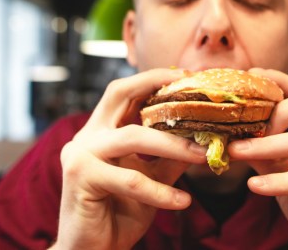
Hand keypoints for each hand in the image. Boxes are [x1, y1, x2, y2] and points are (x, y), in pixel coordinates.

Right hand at [51, 69, 207, 248]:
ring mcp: (81, 154)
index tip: (185, 76)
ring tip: (205, 156)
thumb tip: (206, 137)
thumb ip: (171, 157)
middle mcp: (88, 135)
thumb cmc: (119, 212)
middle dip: (156, 86)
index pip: (126, 92)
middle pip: (119, 93)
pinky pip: (131, 180)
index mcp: (102, 130)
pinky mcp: (81, 178)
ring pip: (133, 137)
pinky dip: (160, 192)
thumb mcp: (153, 179)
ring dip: (174, 145)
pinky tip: (183, 202)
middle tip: (192, 90)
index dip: (153, 79)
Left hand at [228, 69, 287, 248]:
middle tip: (249, 125)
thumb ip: (264, 150)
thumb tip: (231, 134)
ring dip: (268, 145)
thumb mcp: (282, 171)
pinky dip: (280, 180)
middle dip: (280, 109)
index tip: (251, 76)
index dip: (281, 80)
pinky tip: (256, 186)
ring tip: (238, 152)